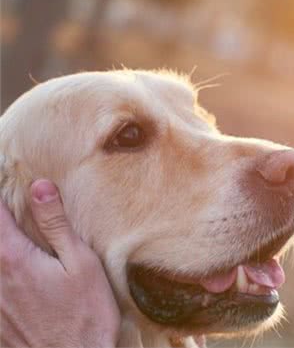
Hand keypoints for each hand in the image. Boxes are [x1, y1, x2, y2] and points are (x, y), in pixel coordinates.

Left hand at [0, 179, 119, 346]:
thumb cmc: (84, 316)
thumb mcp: (80, 264)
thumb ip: (55, 225)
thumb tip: (40, 187)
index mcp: (13, 257)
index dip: (1, 195)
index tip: (9, 178)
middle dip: (2, 222)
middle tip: (15, 208)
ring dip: (4, 243)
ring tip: (20, 237)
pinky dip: (6, 268)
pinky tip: (25, 270)